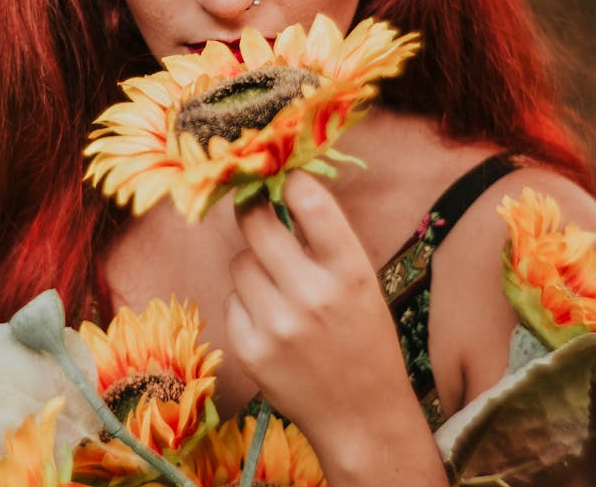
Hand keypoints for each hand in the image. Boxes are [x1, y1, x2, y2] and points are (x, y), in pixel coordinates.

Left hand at [224, 171, 446, 484]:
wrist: (362, 418)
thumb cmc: (364, 342)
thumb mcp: (361, 286)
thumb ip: (326, 244)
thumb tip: (282, 188)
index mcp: (350, 273)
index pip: (312, 203)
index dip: (291, 182)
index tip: (284, 178)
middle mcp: (312, 296)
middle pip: (257, 225)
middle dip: (254, 212)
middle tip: (256, 210)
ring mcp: (277, 325)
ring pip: (240, 262)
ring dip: (253, 265)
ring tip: (278, 289)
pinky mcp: (249, 349)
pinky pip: (232, 301)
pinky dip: (246, 304)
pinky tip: (270, 323)